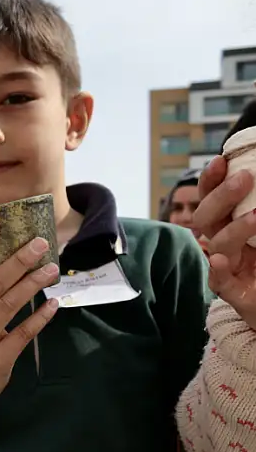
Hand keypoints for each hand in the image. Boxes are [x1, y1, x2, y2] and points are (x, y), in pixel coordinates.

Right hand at [192, 156, 255, 327]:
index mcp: (230, 225)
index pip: (212, 199)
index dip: (211, 180)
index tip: (221, 160)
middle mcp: (224, 243)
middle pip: (206, 217)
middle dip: (221, 197)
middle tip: (245, 178)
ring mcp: (227, 266)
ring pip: (217, 244)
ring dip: (234, 228)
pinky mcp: (233, 291)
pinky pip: (219, 281)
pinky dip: (217, 270)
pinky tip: (218, 260)